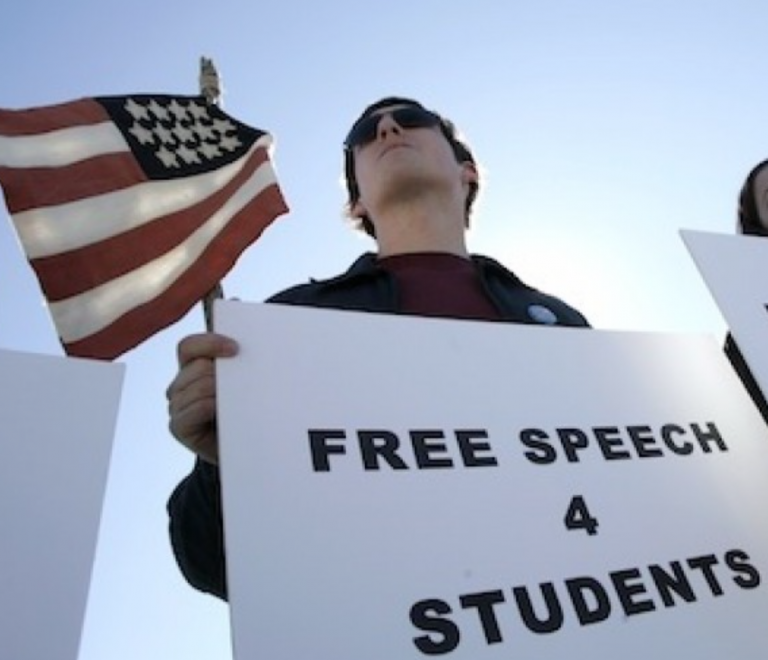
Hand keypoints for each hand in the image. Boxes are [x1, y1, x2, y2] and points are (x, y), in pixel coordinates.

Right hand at [166, 332, 238, 463]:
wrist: (244, 449)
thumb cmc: (243, 413)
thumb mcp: (241, 384)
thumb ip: (236, 365)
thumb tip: (243, 349)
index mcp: (192, 368)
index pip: (189, 346)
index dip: (210, 343)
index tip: (235, 348)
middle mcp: (180, 386)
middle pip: (196, 366)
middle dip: (222, 372)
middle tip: (243, 383)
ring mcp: (177, 407)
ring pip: (196, 387)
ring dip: (219, 391)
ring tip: (238, 401)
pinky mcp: (178, 427)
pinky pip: (193, 409)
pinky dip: (209, 406)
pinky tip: (223, 411)